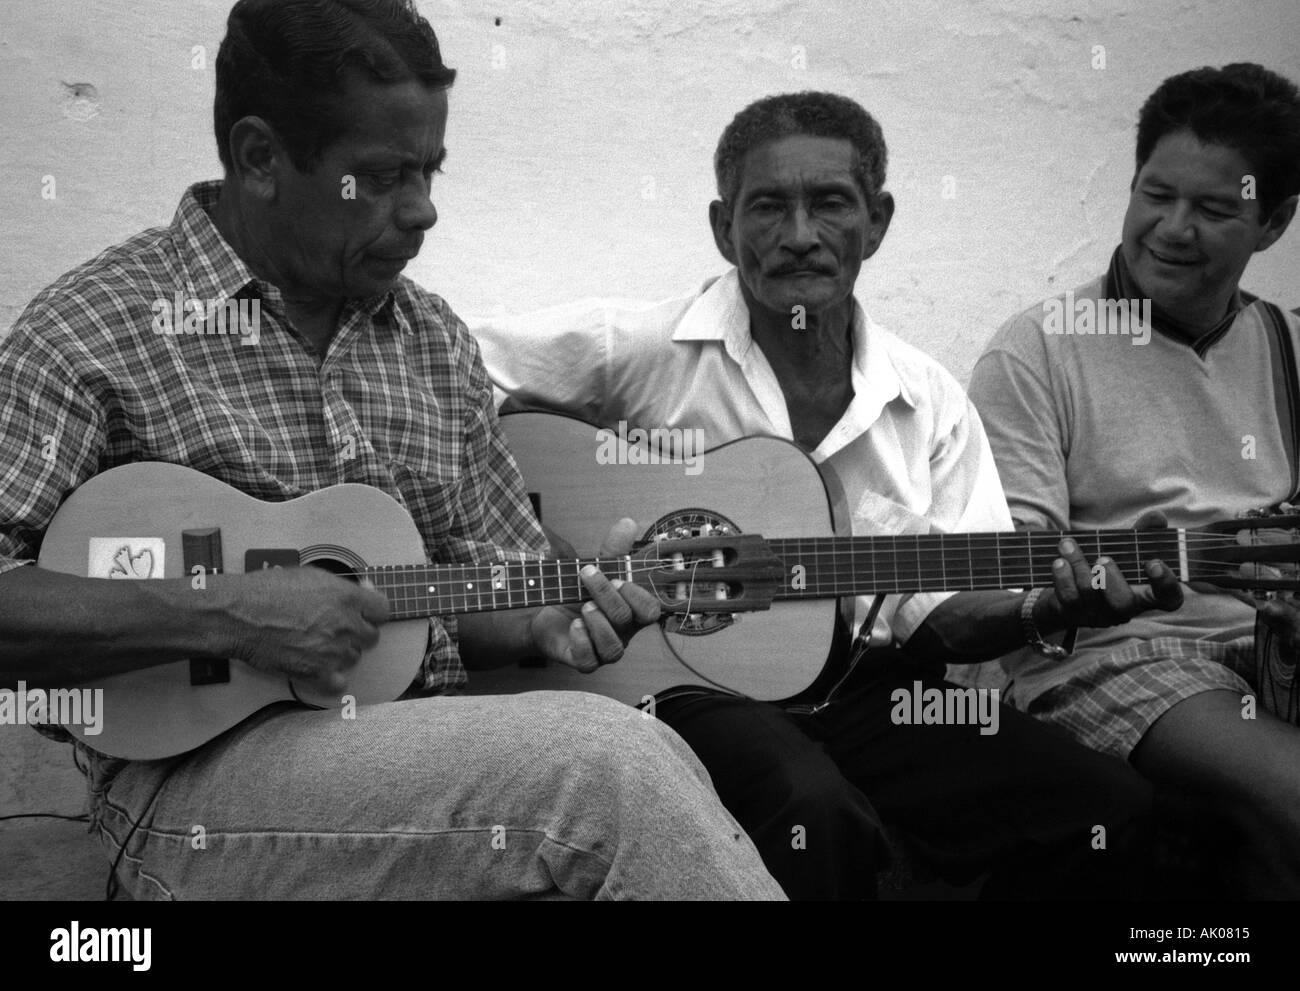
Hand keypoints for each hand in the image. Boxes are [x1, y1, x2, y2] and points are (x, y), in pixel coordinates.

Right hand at [218, 567, 389, 692]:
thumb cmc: (267, 591)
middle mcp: (345, 624)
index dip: (372, 612)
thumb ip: (343, 587)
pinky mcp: (316, 672)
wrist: (238, 615)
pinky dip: (330, 678)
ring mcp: (333, 650)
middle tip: (334, 629)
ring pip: (354, 658)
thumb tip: (364, 590)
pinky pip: (339, 683)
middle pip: (371, 637)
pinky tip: (318, 668)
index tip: (362, 613)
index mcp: (347, 597)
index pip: (383, 610)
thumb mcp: (311, 576)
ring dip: (340, 653)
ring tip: (316, 644)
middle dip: (356, 633)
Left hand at [528, 518, 661, 672]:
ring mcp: (603, 649)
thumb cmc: (577, 592)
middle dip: (608, 596)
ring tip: (583, 606)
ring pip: (613, 648)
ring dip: (598, 623)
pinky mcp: (583, 660)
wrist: (545, 613)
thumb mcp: (595, 568)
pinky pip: (590, 662)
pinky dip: (583, 642)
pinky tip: (574, 626)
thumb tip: (628, 523)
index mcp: (631, 610)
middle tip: (588, 577)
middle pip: (627, 620)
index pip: (650, 609)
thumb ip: (613, 550)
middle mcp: (622, 632)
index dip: (637, 595)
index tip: (617, 577)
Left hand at [1040, 511, 1183, 629]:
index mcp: (1145, 595)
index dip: (1166, 584)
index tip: (1154, 563)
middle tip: (1102, 558)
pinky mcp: (1072, 615)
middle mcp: (1124, 610)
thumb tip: (1157, 517)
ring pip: (1090, 595)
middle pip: (1124, 604)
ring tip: (1067, 545)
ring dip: (1078, 565)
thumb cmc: (1106, 566)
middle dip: (1111, 578)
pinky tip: (1059, 562)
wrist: (1066, 588)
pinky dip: (1062, 577)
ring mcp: (1097, 616)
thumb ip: (1142, 533)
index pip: (1168, 599)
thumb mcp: (1125, 549)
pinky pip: (1068, 599)